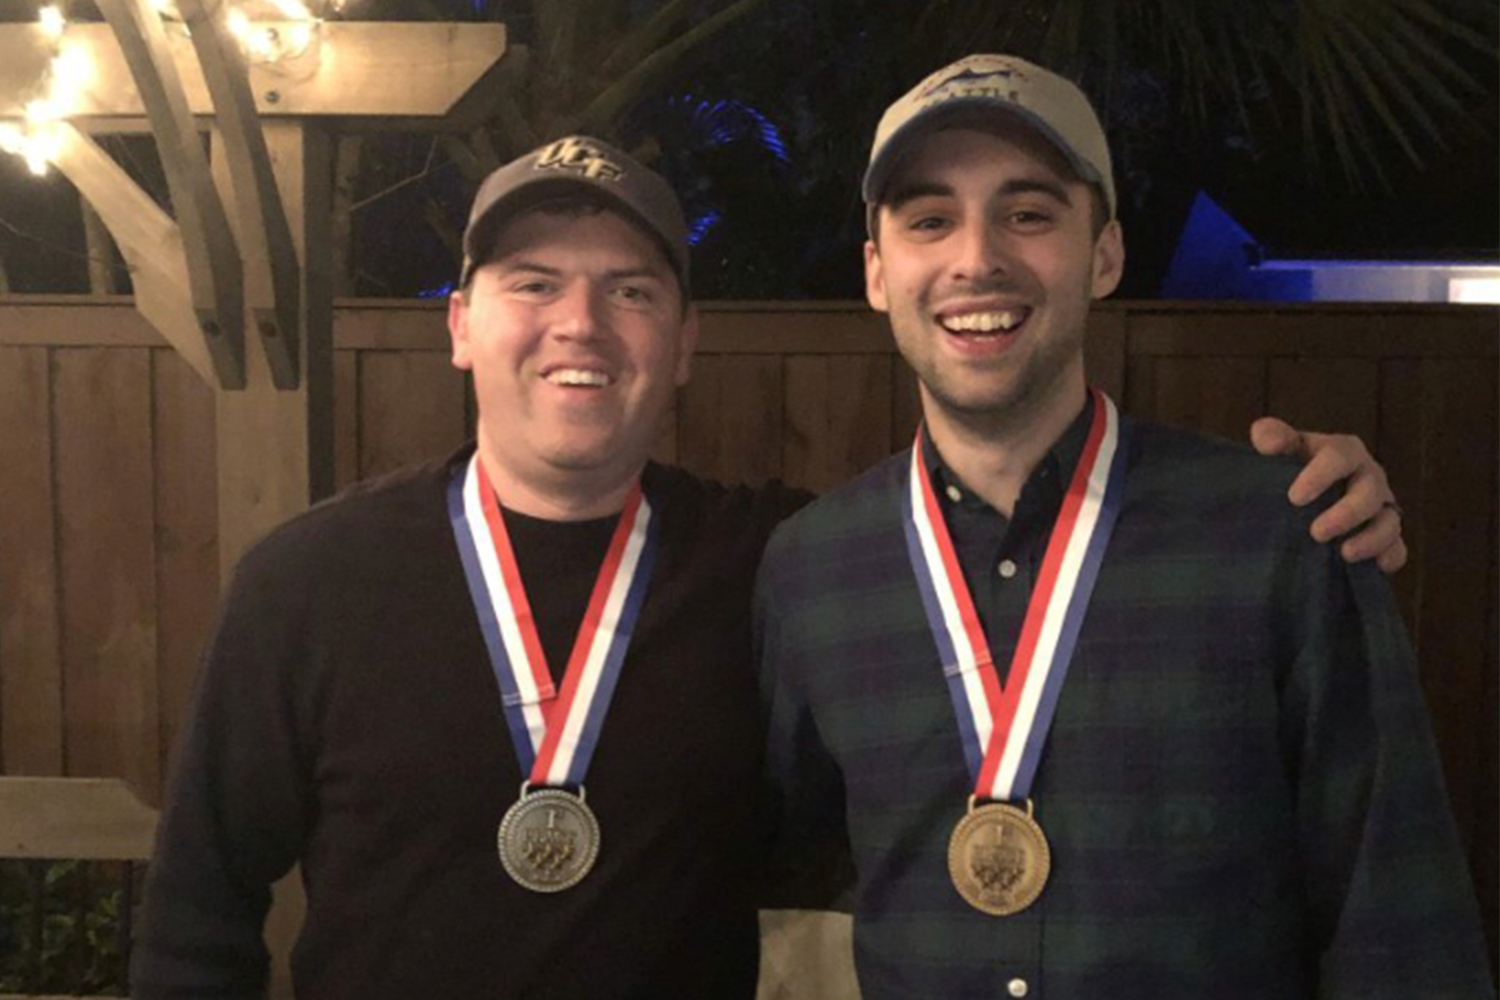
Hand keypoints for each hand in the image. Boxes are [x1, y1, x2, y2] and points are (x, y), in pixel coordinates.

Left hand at [1249, 417, 1407, 573]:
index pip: (1338, 457)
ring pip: (1389, 521)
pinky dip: (1391, 557)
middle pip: (1369, 492)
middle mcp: (1368, 477)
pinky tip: (1377, 567)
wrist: (1304, 497)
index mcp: (1344, 452)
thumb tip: (1265, 439)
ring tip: (1345, 554)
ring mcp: (1381, 508)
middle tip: (1317, 533)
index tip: (1294, 498)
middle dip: (1347, 513)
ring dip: (1371, 539)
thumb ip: (1272, 438)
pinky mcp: (1386, 536)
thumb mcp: (1282, 450)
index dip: (1320, 476)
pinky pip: (1398, 547)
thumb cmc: (1293, 468)